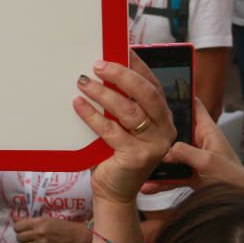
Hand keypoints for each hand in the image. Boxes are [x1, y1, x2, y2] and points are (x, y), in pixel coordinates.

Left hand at [13, 216, 87, 242]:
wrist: (73, 236)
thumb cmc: (59, 225)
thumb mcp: (44, 219)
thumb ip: (28, 220)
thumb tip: (14, 219)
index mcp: (38, 222)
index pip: (18, 226)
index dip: (18, 228)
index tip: (21, 229)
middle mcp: (39, 233)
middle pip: (19, 237)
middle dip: (21, 236)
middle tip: (27, 236)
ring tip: (33, 242)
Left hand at [73, 54, 177, 204]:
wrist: (114, 192)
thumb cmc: (115, 156)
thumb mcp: (122, 126)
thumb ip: (121, 105)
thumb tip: (101, 72)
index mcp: (163, 117)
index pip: (153, 85)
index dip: (138, 66)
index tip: (120, 49)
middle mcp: (165, 129)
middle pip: (146, 94)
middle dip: (122, 75)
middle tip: (98, 64)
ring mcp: (153, 144)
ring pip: (128, 111)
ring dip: (103, 93)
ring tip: (84, 82)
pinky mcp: (137, 157)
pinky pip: (111, 131)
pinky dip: (92, 116)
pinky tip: (78, 104)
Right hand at [142, 100, 243, 192]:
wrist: (240, 202)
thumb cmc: (233, 178)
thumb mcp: (208, 161)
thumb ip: (186, 153)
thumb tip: (164, 150)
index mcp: (207, 130)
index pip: (194, 106)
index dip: (179, 97)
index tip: (159, 94)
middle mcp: (198, 141)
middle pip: (175, 130)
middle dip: (158, 130)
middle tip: (137, 129)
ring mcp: (192, 158)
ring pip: (169, 154)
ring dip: (155, 160)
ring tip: (137, 160)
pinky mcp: (189, 174)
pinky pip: (171, 175)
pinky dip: (160, 181)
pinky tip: (148, 186)